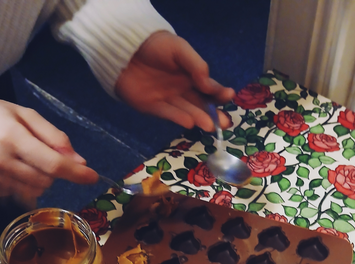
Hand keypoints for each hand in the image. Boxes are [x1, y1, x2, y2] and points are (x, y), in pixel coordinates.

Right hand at [0, 95, 98, 198]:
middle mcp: (0, 160)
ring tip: (23, 161)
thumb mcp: (24, 115)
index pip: (53, 163)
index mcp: (12, 137)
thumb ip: (53, 137)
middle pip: (46, 180)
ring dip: (39, 180)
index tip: (93, 177)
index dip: (76, 173)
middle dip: (53, 172)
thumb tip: (79, 161)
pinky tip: (9, 169)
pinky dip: (21, 184)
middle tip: (41, 155)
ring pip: (34, 191)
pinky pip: (17, 195)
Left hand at [115, 31, 234, 130]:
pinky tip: (190, 123)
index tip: (229, 96)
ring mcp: (168, 99)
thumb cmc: (156, 45)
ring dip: (199, 118)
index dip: (219, 92)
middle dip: (214, 114)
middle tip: (225, 123)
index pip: (209, 86)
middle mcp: (182, 89)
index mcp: (190, 75)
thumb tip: (208, 83)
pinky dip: (179, 118)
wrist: (126, 49)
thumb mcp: (179, 49)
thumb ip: (196, 65)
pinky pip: (168, 114)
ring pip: (187, 111)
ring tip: (210, 126)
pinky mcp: (153, 107)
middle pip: (201, 104)